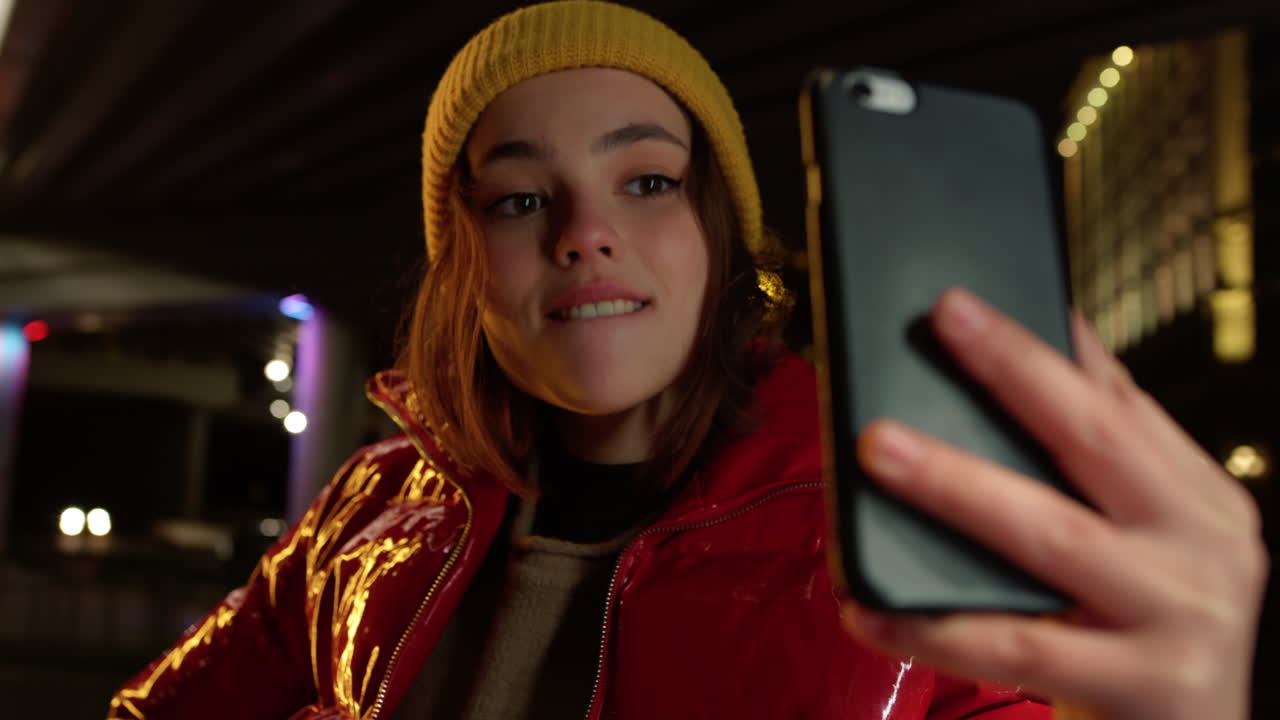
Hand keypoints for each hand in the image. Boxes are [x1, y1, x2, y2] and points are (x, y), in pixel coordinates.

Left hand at [841, 288, 1268, 719]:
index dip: (1044, 346)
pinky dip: (930, 626)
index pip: (1120, 402)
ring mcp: (1178, 617)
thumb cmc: (1147, 629)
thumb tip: (1023, 359)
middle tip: (943, 321)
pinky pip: (1014, 648)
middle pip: (1094, 442)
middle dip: (1014, 374)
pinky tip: (865, 607)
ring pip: (1048, 536)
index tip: (971, 297)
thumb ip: (1100, 465)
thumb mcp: (1150, 540)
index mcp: (1201, 499)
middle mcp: (1205, 548)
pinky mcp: (1140, 685)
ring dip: (955, 485)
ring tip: (878, 447)